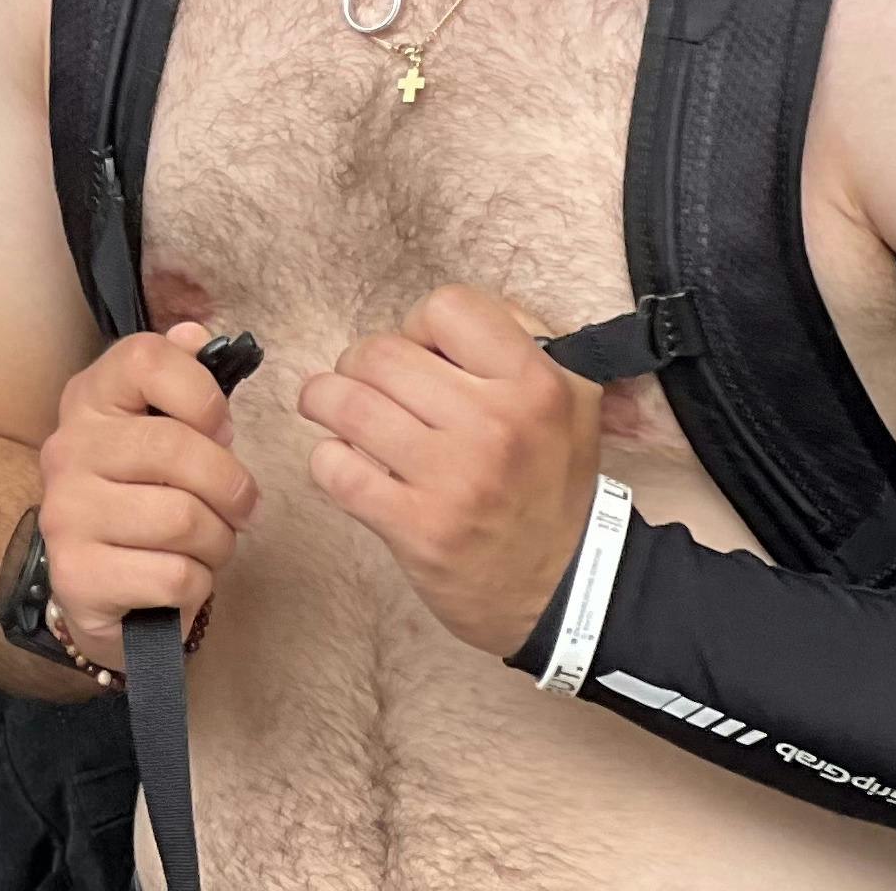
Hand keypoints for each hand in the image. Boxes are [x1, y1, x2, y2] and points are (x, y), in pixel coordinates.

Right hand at [38, 321, 262, 665]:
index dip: (201, 392)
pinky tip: (178, 579)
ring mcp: (65, 512)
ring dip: (218, 542)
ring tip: (206, 544)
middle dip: (230, 487)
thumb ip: (181, 382)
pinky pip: (174, 576)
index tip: (220, 428)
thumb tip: (194, 333)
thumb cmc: (144, 498)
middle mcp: (66, 447)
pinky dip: (197, 585)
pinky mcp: (76, 576)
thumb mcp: (161, 434)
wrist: (98, 586)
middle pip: (175, 447)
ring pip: (182, 518)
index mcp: (90, 399)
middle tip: (240, 507)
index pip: (146, 358)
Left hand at [296, 284, 600, 656]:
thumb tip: (430, 322)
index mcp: (540, 384)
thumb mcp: (568, 399)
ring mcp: (456, 479)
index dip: (420, 325)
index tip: (423, 355)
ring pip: (345, 402)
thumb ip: (512, 339)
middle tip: (372, 388)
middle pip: (380, 352)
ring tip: (333, 411)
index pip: (446, 307)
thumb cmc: (549, 483)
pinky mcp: (418, 527)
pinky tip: (348, 464)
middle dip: (360, 364)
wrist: (566, 589)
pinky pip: (334, 466)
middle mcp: (500, 426)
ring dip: (326, 402)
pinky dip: (328, 459)